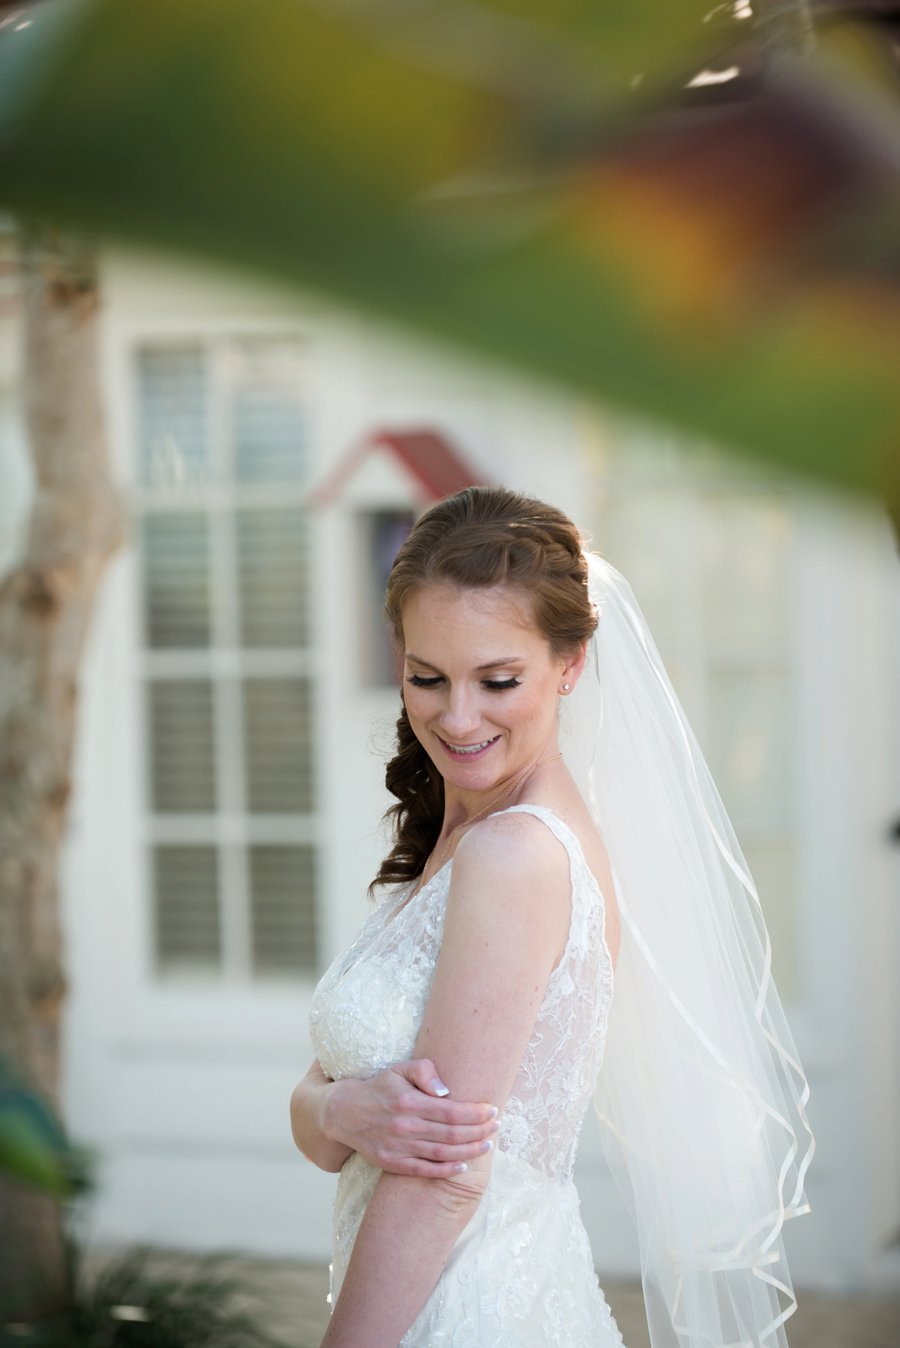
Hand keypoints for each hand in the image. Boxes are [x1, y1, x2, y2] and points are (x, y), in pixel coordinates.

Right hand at [325, 1058, 498, 1178]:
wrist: (345, 1113)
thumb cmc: (380, 1087)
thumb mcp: (400, 1069)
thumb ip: (424, 1071)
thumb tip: (447, 1091)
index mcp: (409, 1102)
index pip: (451, 1111)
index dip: (476, 1113)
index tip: (492, 1110)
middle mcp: (404, 1126)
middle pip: (451, 1133)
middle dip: (479, 1131)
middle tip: (497, 1126)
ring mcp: (398, 1148)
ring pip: (442, 1153)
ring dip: (469, 1151)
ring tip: (488, 1145)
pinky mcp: (392, 1163)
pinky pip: (424, 1170)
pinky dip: (445, 1170)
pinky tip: (463, 1166)